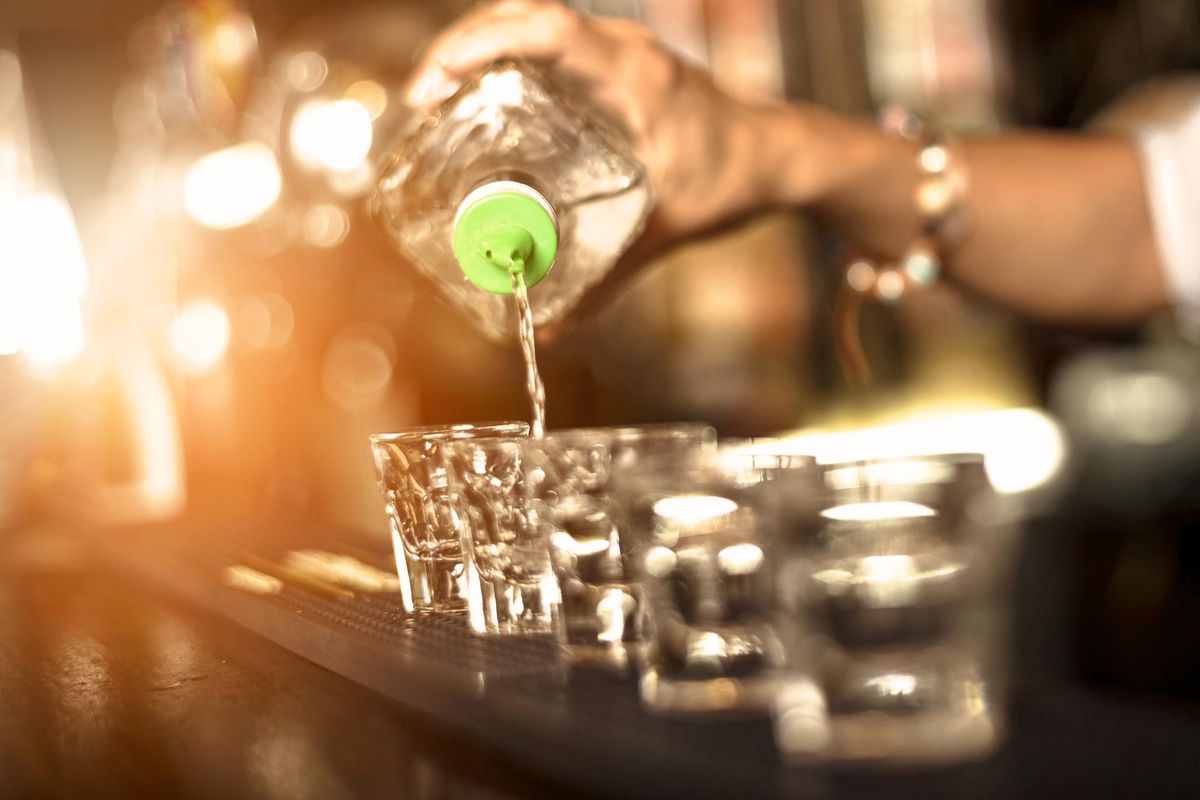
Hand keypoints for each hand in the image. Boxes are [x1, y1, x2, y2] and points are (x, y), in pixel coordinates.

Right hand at [406, 0, 788, 248]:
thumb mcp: (664, 232)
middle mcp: (622, 48)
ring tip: (438, 95)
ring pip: (532, 18)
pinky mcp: (614, 59)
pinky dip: (508, 54)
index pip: (546, 31)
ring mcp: (618, 47)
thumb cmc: (730, 182)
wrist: (775, 153)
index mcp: (634, 75)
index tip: (437, 86)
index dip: (481, 45)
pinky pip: (549, 38)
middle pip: (522, 13)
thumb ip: (605, 282)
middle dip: (461, 46)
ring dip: (481, 44)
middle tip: (421, 100)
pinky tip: (482, 95)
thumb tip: (550, 328)